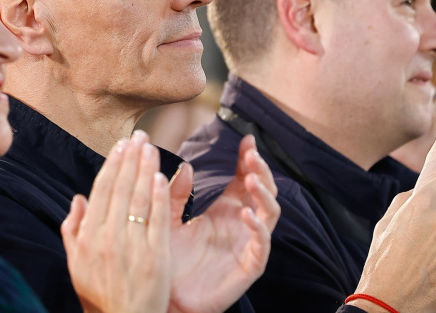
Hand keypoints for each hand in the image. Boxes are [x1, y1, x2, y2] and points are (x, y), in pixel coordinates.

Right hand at [62, 131, 170, 312]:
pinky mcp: (155, 257)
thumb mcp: (76, 265)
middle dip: (130, 158)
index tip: (120, 145)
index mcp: (88, 238)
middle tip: (139, 135)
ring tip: (150, 147)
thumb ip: (72, 230)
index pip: (101, 191)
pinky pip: (157, 219)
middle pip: (121, 188)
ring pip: (139, 198)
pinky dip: (159, 196)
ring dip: (145, 168)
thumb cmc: (99, 297)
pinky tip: (161, 176)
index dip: (112, 164)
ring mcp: (132, 246)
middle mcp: (108, 238)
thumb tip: (78, 198)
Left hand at [167, 135, 279, 312]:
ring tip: (251, 178)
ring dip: (264, 194)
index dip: (248, 159)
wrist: (165, 298)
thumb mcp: (168, 220)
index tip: (248, 140)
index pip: (244, 179)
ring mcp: (247, 245)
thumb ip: (175, 195)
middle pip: (263, 191)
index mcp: (224, 211)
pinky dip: (257, 229)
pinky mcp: (248, 267)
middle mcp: (240, 224)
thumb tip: (186, 167)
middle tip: (252, 155)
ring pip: (270, 214)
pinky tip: (245, 214)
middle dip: (261, 171)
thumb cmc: (169, 260)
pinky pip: (262, 246)